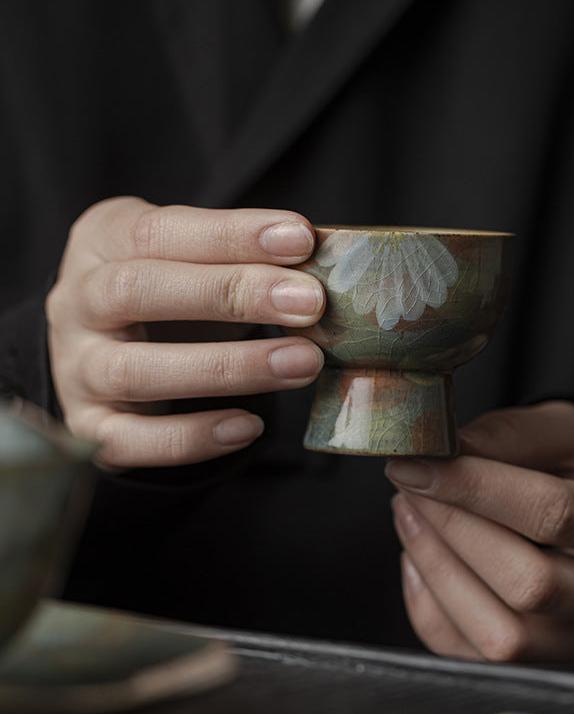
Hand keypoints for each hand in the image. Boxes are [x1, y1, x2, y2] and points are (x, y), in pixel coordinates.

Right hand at [47, 197, 324, 467]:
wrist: (102, 348)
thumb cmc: (164, 292)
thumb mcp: (186, 256)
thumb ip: (236, 257)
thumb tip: (315, 268)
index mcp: (102, 242)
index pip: (160, 231)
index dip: (232, 235)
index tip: (301, 241)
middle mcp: (77, 302)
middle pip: (140, 290)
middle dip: (233, 294)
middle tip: (310, 303)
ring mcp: (77, 369)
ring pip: (139, 371)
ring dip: (229, 368)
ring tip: (302, 363)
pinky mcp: (90, 427)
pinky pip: (133, 440)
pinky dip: (193, 437)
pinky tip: (249, 427)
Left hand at [386, 402, 573, 661]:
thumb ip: (513, 435)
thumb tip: (440, 451)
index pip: (556, 513)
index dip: (472, 488)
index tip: (414, 464)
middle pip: (530, 586)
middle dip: (452, 533)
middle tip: (409, 488)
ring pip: (505, 638)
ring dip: (438, 575)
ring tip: (410, 518)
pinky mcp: (568, 667)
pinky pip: (483, 661)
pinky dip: (436, 613)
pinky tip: (422, 563)